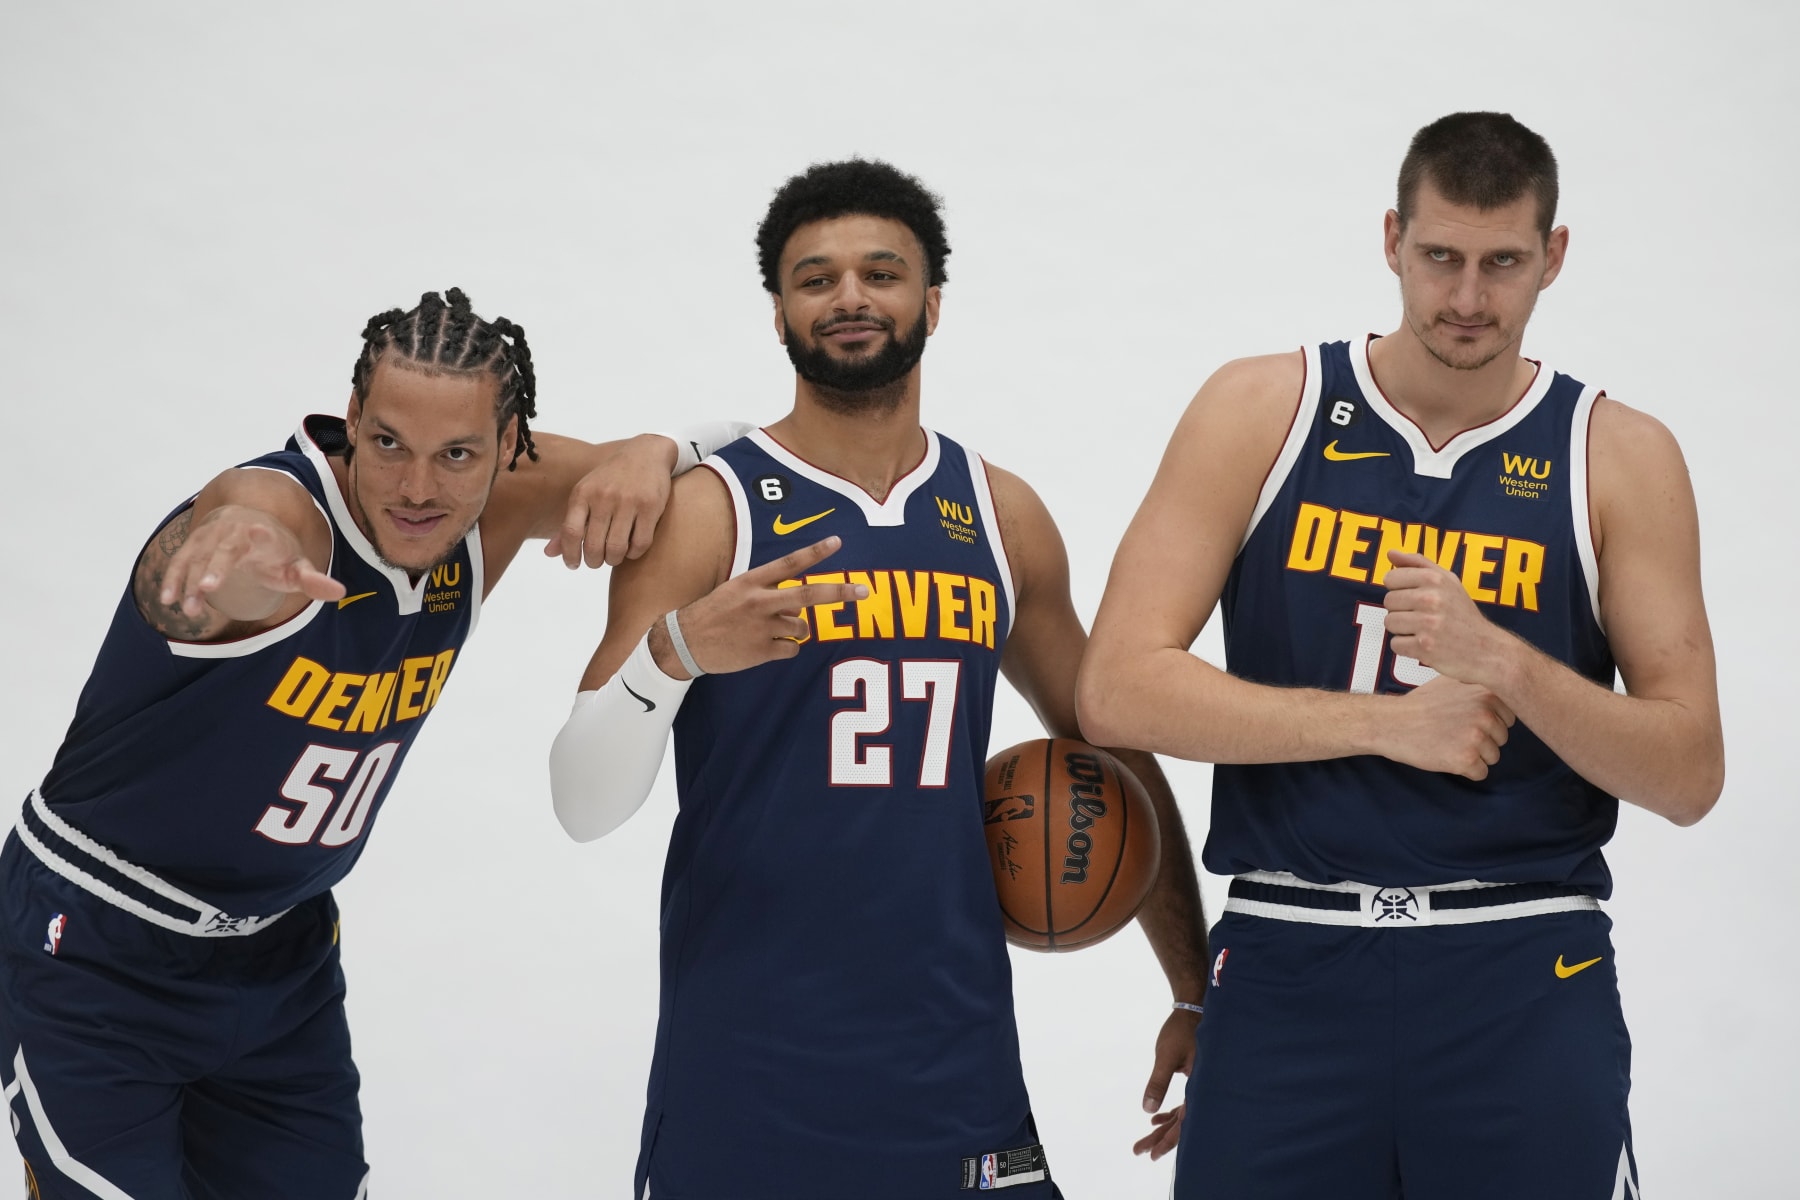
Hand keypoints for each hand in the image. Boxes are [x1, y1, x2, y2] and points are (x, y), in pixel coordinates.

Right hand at [159, 505, 343, 619]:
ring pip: (198, 556)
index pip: (263, 534)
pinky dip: (173, 577)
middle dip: (215, 566)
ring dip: (190, 581)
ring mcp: (211, 535)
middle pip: (224, 548)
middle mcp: (234, 530)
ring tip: (189, 608)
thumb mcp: (297, 565)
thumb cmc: (276, 550)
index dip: (260, 533)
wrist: (249, 519)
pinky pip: (181, 560)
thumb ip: (314, 580)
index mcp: (264, 534)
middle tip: (209, 588)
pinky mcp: (194, 543)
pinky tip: (167, 599)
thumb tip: (340, 592)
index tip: (258, 530)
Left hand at [546, 434, 677, 567]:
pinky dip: (634, 554)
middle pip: (594, 546)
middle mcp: (603, 496)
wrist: (645, 453)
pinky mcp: (650, 506)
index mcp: (582, 493)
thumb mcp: (586, 493)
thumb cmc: (611, 479)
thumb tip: (549, 553)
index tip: (574, 564)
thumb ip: (570, 523)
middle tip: (597, 561)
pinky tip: (631, 549)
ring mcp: (628, 501)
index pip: (570, 532)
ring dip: (614, 560)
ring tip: (614, 556)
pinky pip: (640, 544)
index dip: (570, 554)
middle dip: (594, 561)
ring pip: (617, 549)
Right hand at [650, 536, 866, 677]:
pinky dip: (784, 649)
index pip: (789, 563)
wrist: (684, 643)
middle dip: (840, 592)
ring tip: (767, 632)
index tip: (837, 543)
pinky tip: (763, 647)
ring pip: (801, 627)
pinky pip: (791, 649)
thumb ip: (768, 591)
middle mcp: (760, 602)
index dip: (815, 552)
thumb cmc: (713, 614)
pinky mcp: (762, 651)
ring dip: (793, 630)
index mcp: (751, 582)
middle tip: (864, 591)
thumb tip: (798, 605)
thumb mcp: (736, 592)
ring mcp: (762, 627)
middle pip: (809, 595)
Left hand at [1134, 1005, 1198, 1161]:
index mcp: (1199, 1088)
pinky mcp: (1194, 1080)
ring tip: (1144, 1143)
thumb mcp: (1166, 1056)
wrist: (1194, 1009)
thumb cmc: (1181, 1031)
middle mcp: (1202, 1091)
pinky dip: (1168, 1113)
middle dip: (1160, 1139)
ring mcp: (1199, 1087)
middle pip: (1181, 1124)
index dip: (1168, 1140)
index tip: (1151, 1154)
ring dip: (1163, 1129)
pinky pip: (1183, 1104)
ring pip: (1180, 1116)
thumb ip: (1158, 1082)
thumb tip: (1148, 1109)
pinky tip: (1154, 1119)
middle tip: (1140, 1151)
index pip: (1183, 1123)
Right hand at [1380, 673, 1514, 779]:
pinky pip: (1481, 773)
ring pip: (1493, 757)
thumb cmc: (1420, 704)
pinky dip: (1466, 770)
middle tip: (1453, 731)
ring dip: (1474, 755)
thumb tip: (1503, 684)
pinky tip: (1446, 755)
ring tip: (1449, 742)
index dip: (1488, 722)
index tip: (1465, 719)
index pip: (1509, 718)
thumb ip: (1480, 685)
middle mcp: (1487, 714)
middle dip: (1482, 740)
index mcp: (1488, 693)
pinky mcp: (1466, 759)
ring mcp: (1477, 737)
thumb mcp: (1453, 681)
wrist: (1392, 722)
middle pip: (1502, 739)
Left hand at [1381, 550, 1512, 686]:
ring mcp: (1428, 625)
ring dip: (1403, 629)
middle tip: (1423, 615)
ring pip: (1389, 622)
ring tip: (1424, 629)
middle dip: (1401, 610)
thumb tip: (1390, 553)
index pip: (1390, 578)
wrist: (1486, 648)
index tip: (1414, 596)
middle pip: (1388, 601)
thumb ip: (1418, 563)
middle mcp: (1431, 599)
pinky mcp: (1424, 648)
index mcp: (1435, 579)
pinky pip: (1395, 644)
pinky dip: (1407, 647)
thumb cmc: (1462, 613)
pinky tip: (1424, 644)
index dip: (1399, 589)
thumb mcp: (1447, 581)